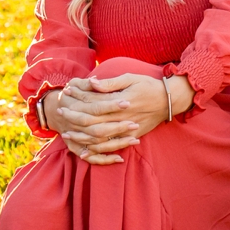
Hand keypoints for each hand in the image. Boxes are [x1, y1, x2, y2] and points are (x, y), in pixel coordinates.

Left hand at [46, 74, 184, 165]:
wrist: (168, 101)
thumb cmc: (148, 86)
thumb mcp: (130, 78)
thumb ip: (110, 83)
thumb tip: (92, 84)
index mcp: (119, 102)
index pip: (93, 102)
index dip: (78, 98)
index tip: (66, 92)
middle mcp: (121, 117)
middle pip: (92, 122)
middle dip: (74, 118)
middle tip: (60, 112)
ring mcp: (126, 129)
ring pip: (99, 138)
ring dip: (81, 136)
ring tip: (67, 132)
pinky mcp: (131, 136)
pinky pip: (112, 147)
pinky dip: (97, 151)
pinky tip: (85, 150)